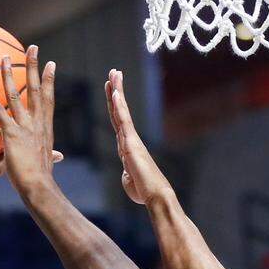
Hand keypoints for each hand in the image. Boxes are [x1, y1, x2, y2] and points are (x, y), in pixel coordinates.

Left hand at [0, 46, 61, 194]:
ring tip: (4, 56)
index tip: (50, 64)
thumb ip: (51, 155)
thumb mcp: (48, 162)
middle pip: (37, 88)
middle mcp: (37, 122)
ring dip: (9, 74)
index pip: (48, 99)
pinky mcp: (11, 133)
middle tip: (33, 48)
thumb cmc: (41, 178)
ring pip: (17, 94)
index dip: (49, 80)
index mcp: (45, 128)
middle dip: (35, 66)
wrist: (38, 186)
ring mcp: (24, 126)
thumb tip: (59, 156)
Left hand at [105, 69, 172, 205]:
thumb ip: (127, 172)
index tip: (113, 91)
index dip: (115, 106)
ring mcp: (131, 140)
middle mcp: (130, 140)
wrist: (156, 196)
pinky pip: (124, 121)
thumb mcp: (130, 181)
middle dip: (116, 91)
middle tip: (114, 73)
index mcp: (127, 148)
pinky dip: (120, 106)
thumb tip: (126, 171)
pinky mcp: (132, 143)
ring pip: (122, 111)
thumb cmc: (145, 191)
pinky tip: (116, 93)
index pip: (118, 122)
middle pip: (120, 111)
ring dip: (117, 91)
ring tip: (115, 73)